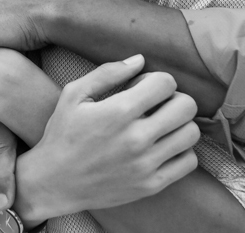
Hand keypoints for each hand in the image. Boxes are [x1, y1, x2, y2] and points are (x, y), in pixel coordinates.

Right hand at [14, 55, 200, 222]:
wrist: (53, 183)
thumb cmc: (62, 134)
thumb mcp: (74, 95)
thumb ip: (108, 73)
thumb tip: (139, 60)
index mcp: (118, 111)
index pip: (166, 83)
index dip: (158, 80)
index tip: (144, 87)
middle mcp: (136, 138)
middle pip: (186, 107)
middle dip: (175, 98)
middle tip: (158, 104)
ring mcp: (145, 164)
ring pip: (191, 134)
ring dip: (180, 124)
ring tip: (162, 125)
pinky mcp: (151, 185)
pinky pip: (188, 162)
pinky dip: (181, 150)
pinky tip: (163, 146)